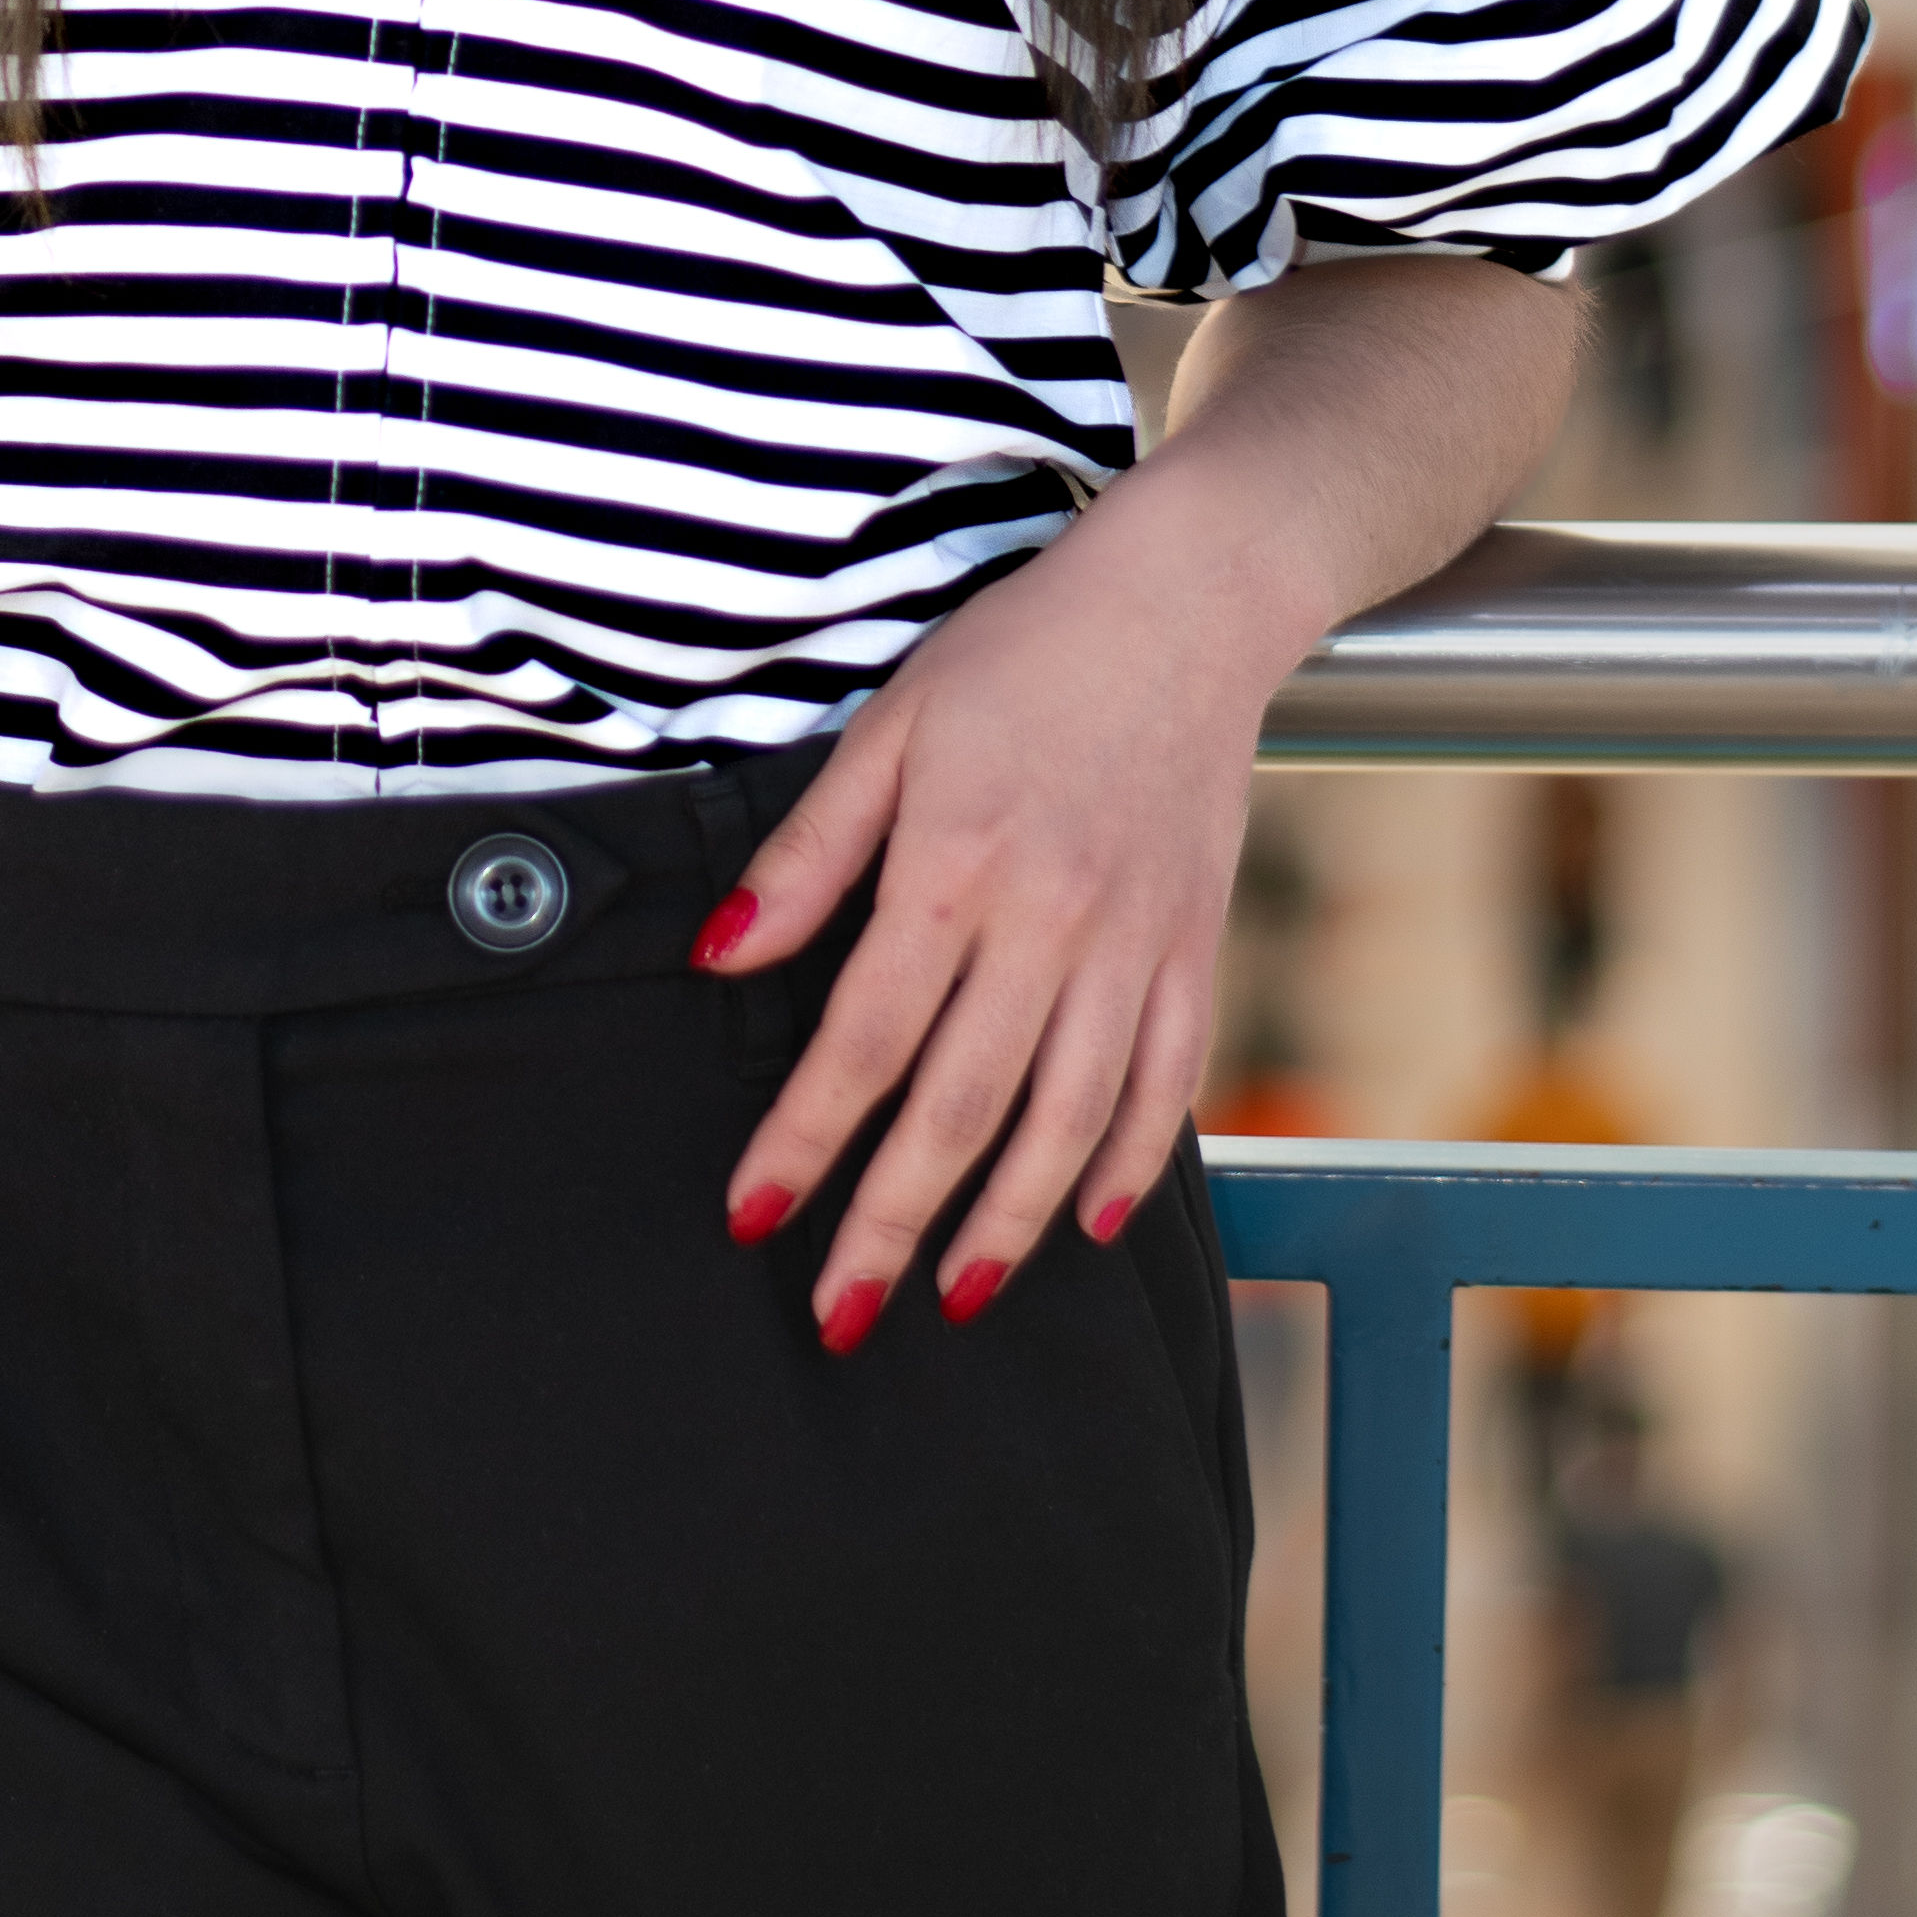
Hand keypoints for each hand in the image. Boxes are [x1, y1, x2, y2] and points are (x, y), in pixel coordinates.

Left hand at [700, 527, 1290, 1349]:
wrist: (1189, 600)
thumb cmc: (1023, 654)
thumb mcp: (892, 726)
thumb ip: (810, 855)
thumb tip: (720, 958)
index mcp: (957, 868)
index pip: (864, 1039)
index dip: (803, 1139)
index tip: (751, 1217)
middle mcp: (1051, 924)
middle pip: (959, 1107)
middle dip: (892, 1224)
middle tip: (839, 1315)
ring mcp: (1135, 943)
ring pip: (1068, 1120)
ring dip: (1007, 1223)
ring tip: (955, 1298)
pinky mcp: (1197, 944)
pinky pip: (1168, 1081)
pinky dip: (1131, 1162)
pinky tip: (1088, 1224)